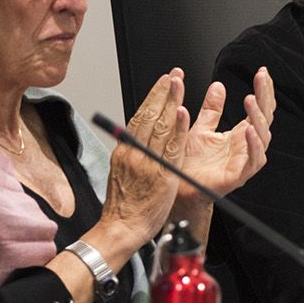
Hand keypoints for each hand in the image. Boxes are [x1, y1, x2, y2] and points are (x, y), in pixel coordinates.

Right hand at [98, 71, 189, 250]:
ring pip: (159, 127)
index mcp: (125, 151)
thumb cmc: (123, 206)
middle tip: (173, 75)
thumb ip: (132, 154)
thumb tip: (138, 139)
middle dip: (162, 92)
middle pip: (149, 116)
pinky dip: (176, 129)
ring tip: (179, 84)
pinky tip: (182, 113)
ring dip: (170, 102)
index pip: (139, 117)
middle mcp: (134, 153)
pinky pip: (171, 148)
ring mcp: (147, 163)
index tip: (162, 83)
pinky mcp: (161, 175)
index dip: (152, 97)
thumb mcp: (122, 173)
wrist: (121, 228)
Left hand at [172, 66, 273, 207]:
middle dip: (265, 97)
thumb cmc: (190, 162)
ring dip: (258, 118)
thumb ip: (212, 109)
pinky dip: (253, 146)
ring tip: (251, 100)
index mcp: (239, 135)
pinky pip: (253, 161)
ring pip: (262, 138)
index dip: (262, 90)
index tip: (261, 72)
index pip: (258, 108)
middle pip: (264, 119)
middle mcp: (246, 147)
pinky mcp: (239, 176)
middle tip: (261, 79)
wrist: (177, 185)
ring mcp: (244, 161)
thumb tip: (218, 86)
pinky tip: (249, 131)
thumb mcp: (201, 128)